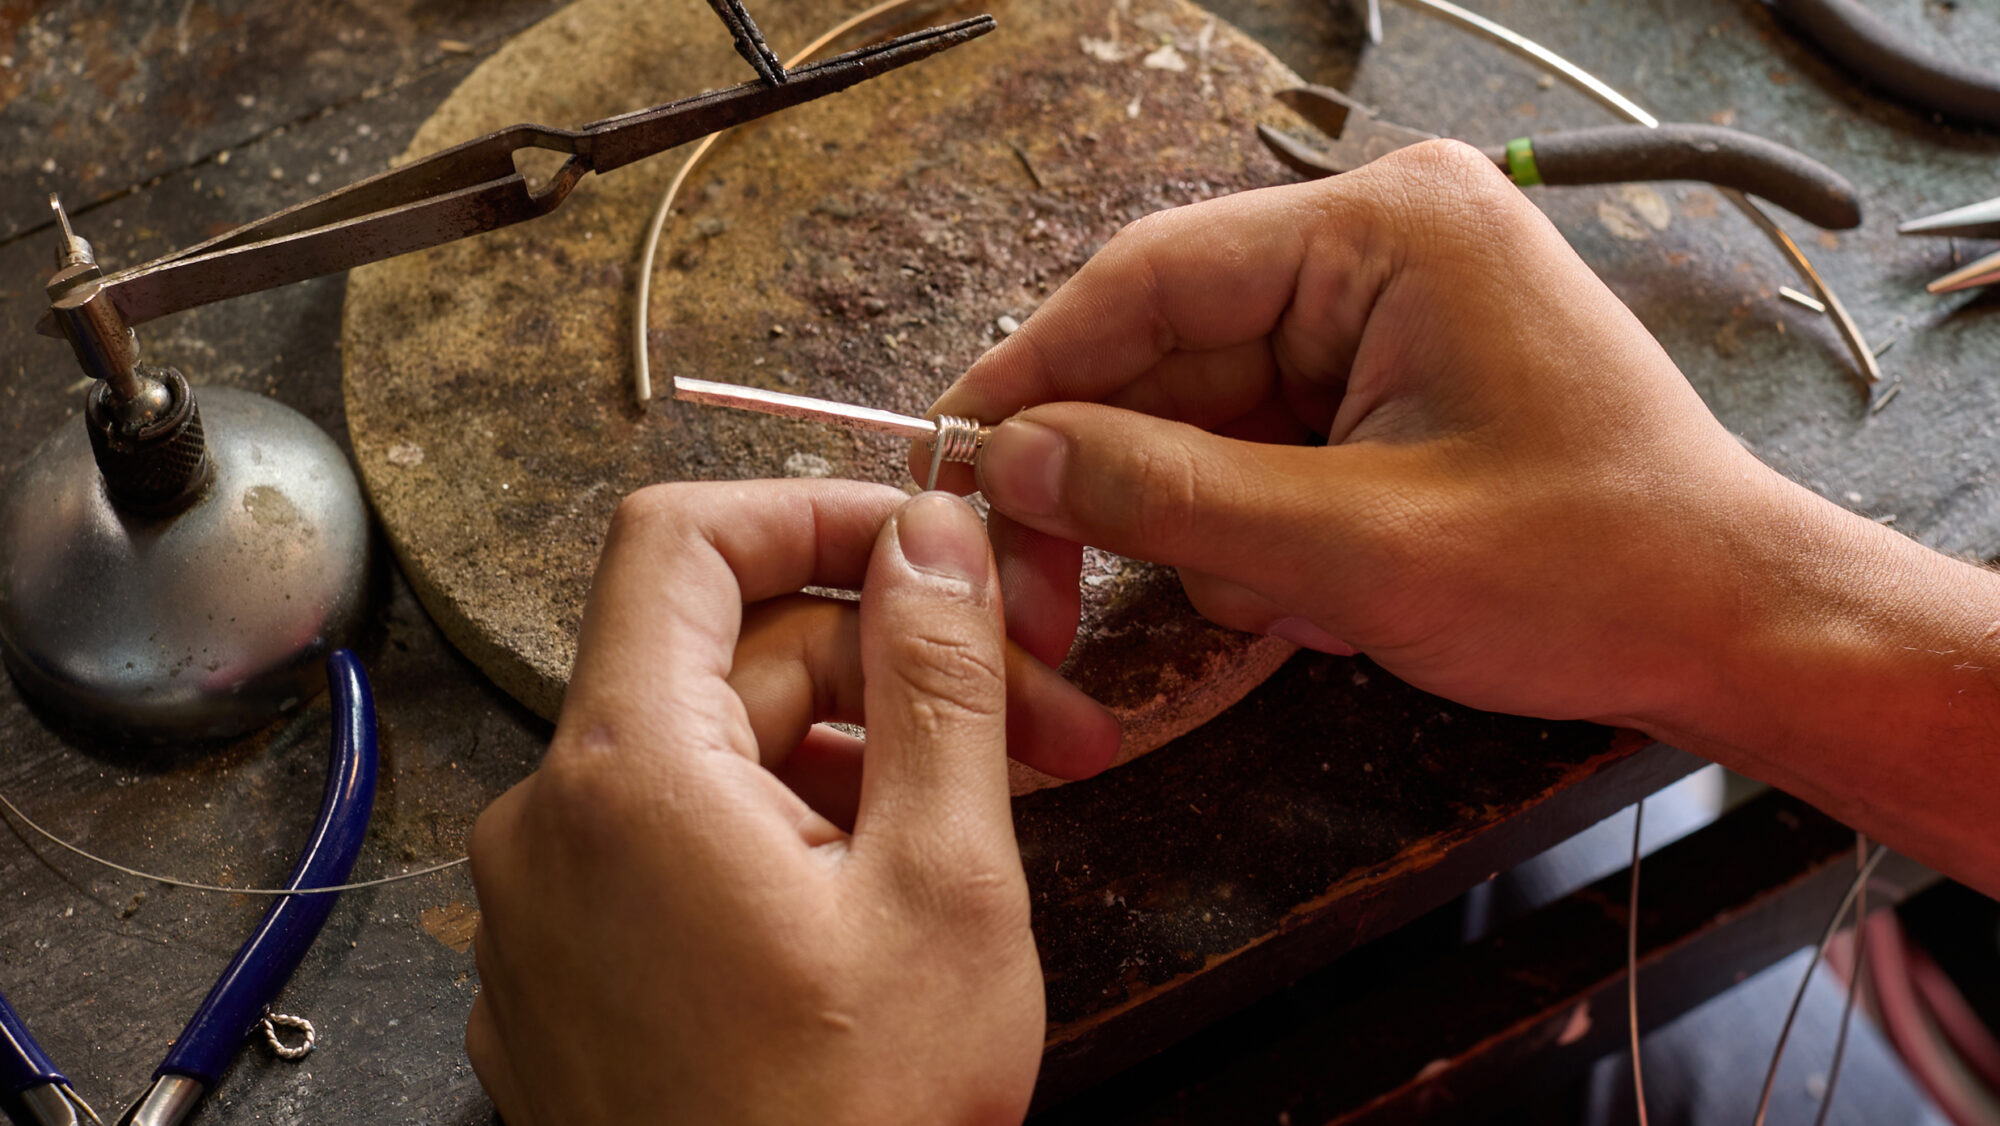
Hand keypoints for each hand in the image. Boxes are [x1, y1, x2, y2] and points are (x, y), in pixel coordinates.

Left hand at [466, 481, 1111, 1123]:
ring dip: (858, 756)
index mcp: (626, 772)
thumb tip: (935, 534)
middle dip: (893, 668)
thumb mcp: (944, 884)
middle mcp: (552, 825)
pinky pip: (677, 848)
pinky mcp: (570, 977)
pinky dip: (786, 831)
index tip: (925, 544)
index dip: (813, 512)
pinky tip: (895, 885)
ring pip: (713, 760)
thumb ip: (938, 681)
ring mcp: (548, 911)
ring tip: (998, 811)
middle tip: (1046, 717)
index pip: (682, 540)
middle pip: (724, 658)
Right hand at [924, 139, 1788, 726]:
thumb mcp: (1351, 546)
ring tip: (1279, 600)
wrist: (1731, 625)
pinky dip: (1252, 526)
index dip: (1033, 372)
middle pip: (1171, 349)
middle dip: (1119, 474)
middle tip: (1046, 582)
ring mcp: (1385, 314)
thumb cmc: (1587, 570)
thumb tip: (1010, 457)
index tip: (946, 449)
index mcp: (1387, 231)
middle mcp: (1380, 247)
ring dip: (1202, 518)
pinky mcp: (1388, 381)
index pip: (1150, 279)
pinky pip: (1261, 443)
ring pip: (1206, 411)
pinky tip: (1306, 590)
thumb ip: (1164, 493)